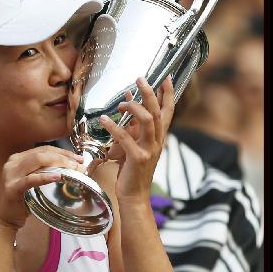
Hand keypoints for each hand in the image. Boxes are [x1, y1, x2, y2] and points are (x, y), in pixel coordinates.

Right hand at [0, 146, 84, 230]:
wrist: (3, 219)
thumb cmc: (20, 201)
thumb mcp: (31, 182)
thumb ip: (43, 173)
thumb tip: (69, 168)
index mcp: (17, 159)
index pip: (43, 149)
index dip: (62, 151)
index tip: (78, 158)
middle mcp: (12, 163)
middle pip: (41, 153)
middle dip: (63, 157)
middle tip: (79, 164)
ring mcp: (11, 175)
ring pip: (37, 161)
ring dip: (58, 164)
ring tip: (73, 169)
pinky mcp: (12, 188)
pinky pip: (30, 179)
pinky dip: (45, 177)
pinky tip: (58, 177)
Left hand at [99, 76, 173, 202]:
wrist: (134, 195)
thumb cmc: (132, 169)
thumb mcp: (134, 142)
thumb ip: (132, 124)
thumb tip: (127, 101)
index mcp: (158, 136)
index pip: (168, 110)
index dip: (168, 93)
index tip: (166, 76)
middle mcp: (157, 141)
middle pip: (157, 111)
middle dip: (150, 93)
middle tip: (140, 78)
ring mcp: (149, 150)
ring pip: (148, 121)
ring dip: (135, 107)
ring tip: (122, 101)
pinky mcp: (138, 158)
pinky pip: (126, 139)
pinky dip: (115, 127)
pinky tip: (104, 119)